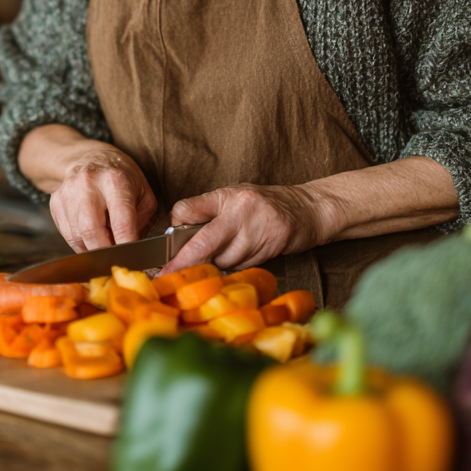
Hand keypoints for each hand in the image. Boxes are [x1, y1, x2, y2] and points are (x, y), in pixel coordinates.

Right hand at [49, 145, 157, 251]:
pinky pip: (66, 234)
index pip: (121, 222)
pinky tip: (91, 235)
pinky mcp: (56, 201)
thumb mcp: (143, 193)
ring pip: (77, 237)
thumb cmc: (122, 177)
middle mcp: (88, 184)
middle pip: (92, 232)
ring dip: (92, 249)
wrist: (92, 157)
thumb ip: (141, 221)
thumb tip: (132, 250)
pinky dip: (80, 242)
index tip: (133, 260)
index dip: (127, 246)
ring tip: (104, 242)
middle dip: (105, 253)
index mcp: (115, 180)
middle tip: (116, 256)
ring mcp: (68, 191)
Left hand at [162, 184, 324, 272]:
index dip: (175, 227)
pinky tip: (238, 258)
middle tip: (166, 275)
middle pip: (203, 242)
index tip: (164, 246)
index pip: (189, 210)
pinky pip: (241, 266)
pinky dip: (233, 267)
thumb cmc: (264, 202)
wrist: (306, 209)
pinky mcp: (269, 248)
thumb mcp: (233, 195)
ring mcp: (256, 231)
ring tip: (218, 259)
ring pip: (223, 260)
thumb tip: (179, 230)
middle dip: (183, 262)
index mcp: (226, 196)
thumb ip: (208, 211)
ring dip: (214, 265)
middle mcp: (240, 212)